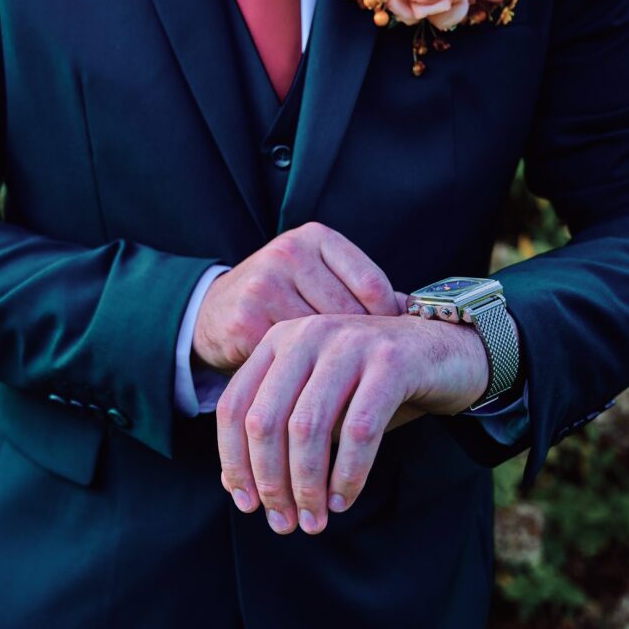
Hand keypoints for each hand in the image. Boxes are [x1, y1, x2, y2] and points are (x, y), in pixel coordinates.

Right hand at [193, 222, 399, 370]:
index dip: (388, 323)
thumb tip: (418, 314)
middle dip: (361, 349)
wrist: (210, 313)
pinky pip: (292, 359)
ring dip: (335, 368)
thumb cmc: (280, 299)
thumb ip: (360, 292)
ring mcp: (264, 285)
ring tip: (346, 385)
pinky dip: (307, 379)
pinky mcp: (246, 321)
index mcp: (315, 238)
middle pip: (349, 314)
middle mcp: (289, 253)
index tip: (391, 348)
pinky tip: (314, 390)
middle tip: (372, 375)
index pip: (372, 284)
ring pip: (322, 340)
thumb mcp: (318, 279)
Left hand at [216, 312, 494, 534]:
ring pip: (308, 428)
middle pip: (264, 421)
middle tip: (284, 523)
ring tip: (314, 519)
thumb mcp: (318, 401)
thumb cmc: (371, 385)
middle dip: (270, 482)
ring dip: (307, 485)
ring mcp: (348, 344)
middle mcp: (306, 335)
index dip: (234, 462)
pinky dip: (348, 473)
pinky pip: (359, 431)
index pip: (234, 406)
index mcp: (278, 341)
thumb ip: (278, 431)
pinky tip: (344, 499)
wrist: (444, 350)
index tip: (247, 505)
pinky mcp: (391, 362)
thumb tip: (235, 485)